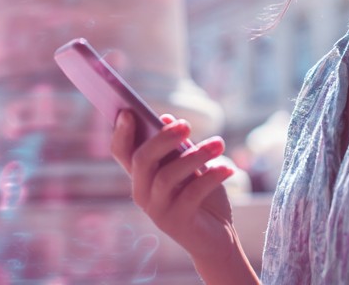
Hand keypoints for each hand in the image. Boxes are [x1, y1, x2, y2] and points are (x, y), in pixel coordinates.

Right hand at [110, 110, 238, 261]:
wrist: (217, 237)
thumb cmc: (201, 196)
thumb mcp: (191, 167)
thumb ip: (178, 146)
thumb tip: (166, 119)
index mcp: (141, 176)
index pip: (121, 152)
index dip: (121, 132)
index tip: (128, 111)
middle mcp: (142, 193)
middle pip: (142, 161)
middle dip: (163, 139)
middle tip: (186, 124)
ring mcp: (157, 210)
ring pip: (167, 176)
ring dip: (195, 156)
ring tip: (219, 143)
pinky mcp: (177, 223)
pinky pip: (191, 194)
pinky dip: (211, 177)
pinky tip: (228, 169)